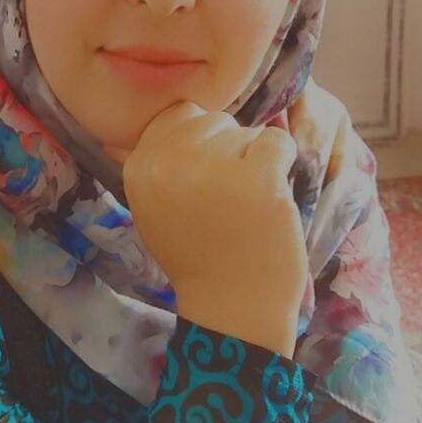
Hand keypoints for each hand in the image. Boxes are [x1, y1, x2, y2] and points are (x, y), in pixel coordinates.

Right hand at [119, 101, 307, 353]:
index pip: (178, 115)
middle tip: (226, 197)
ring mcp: (213, 169)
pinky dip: (282, 161)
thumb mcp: (152, 207)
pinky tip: (270, 195)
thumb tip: (162, 119)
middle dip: (227, 150)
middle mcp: (169, 163)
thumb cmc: (197, 255)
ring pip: (245, 132)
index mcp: (139, 167)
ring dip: (254, 161)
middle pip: (213, 120)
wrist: (231, 306)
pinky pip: (276, 140)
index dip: (200, 142)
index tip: (205, 179)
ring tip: (245, 204)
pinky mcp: (257, 178)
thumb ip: (157, 163)